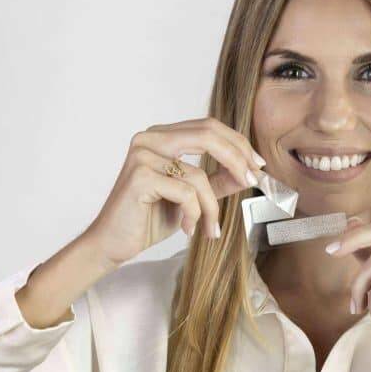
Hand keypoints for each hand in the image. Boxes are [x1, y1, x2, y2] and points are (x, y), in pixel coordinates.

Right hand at [84, 117, 265, 267]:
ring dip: (212, 208)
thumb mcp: (194, 197)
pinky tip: (188, 229)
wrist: (113, 244)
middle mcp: (150, 138)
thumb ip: (219, 181)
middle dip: (237, 160)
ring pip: (199, 174)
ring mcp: (142, 155)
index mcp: (162, 136)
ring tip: (210, 228)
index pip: (209, 127)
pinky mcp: (139, 176)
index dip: (238, 144)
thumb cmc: (149, 218)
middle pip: (208, 135)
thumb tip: (251, 172)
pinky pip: (186, 193)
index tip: (258, 166)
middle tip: (252, 181)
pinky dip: (194, 215)